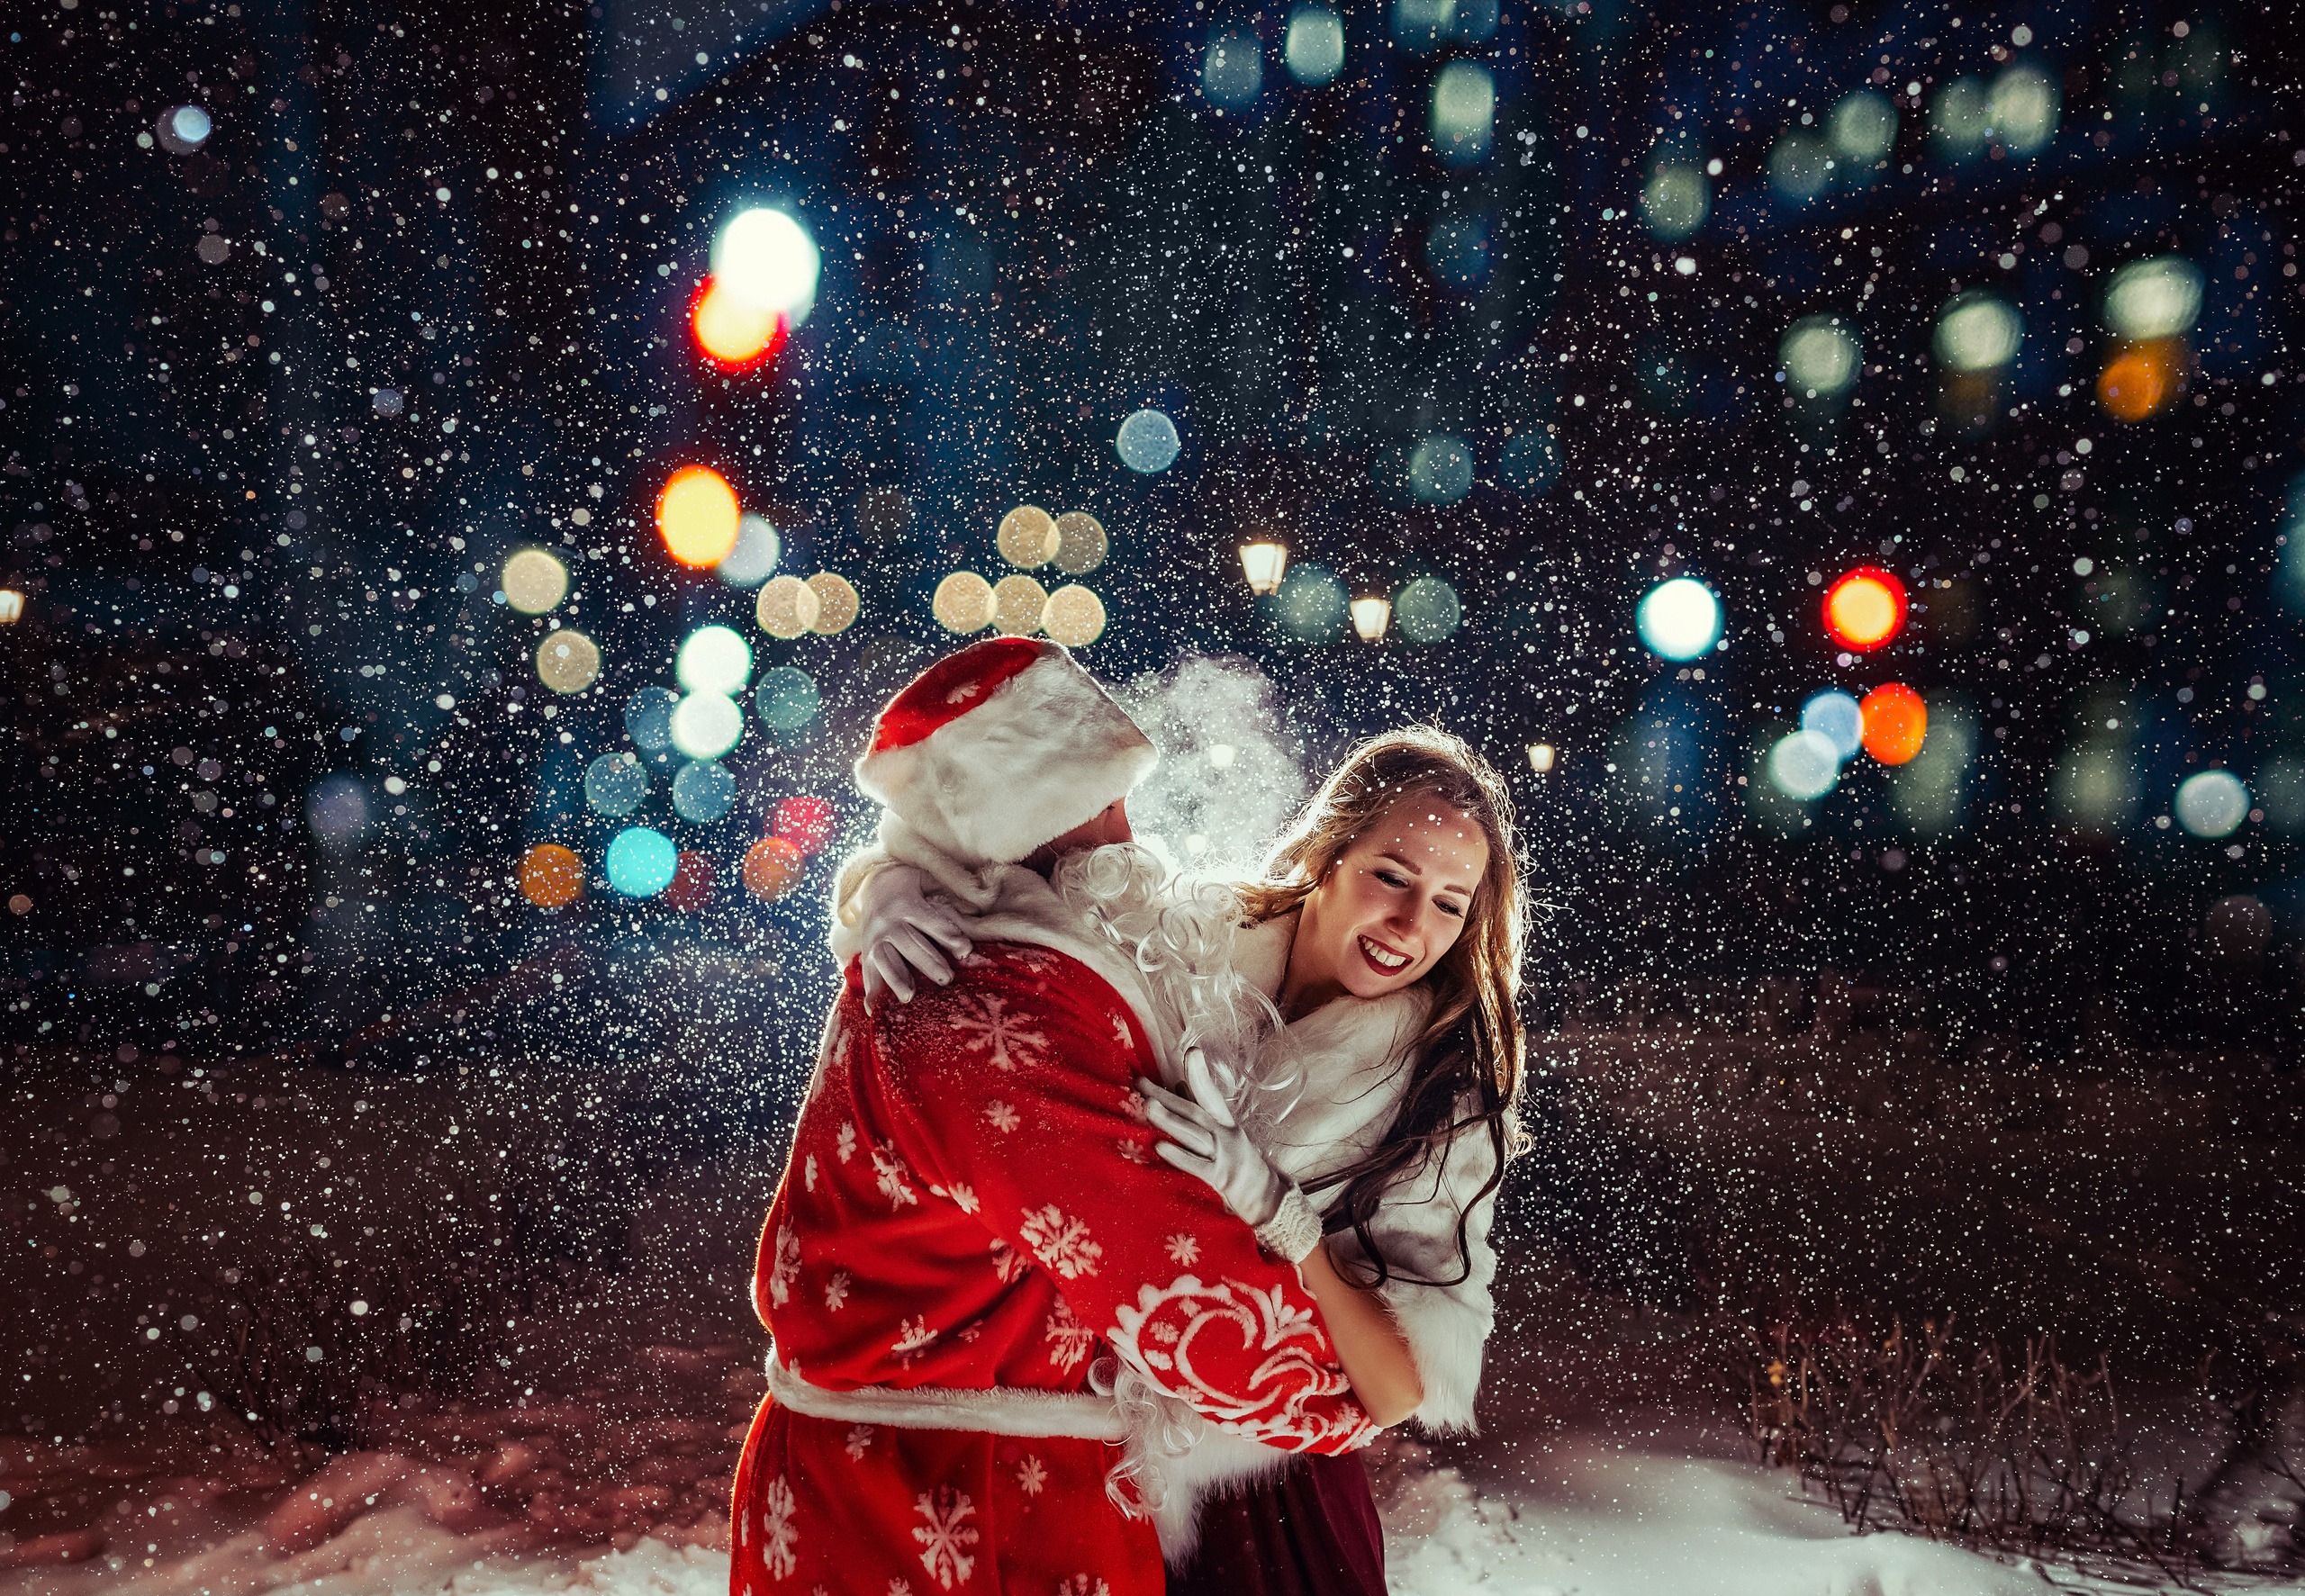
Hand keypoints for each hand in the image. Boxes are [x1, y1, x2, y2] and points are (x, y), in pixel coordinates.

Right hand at [855, 866, 974, 1008]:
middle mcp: (889, 922)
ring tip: (909, 997)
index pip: (930, 921)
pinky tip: (873, 1011)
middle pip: (909, 943)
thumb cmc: (913, 887)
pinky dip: (871, 993)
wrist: (875, 885)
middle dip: (928, 961)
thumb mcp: (929, 881)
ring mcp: (875, 939)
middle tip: (947, 979)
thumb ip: (951, 895)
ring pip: (885, 959)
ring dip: (896, 979)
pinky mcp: (867, 953)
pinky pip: (868, 973)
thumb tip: (980, 905)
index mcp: (907, 904)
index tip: (966, 950)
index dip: (948, 935)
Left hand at [1138, 1047, 1288, 1227]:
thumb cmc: (1238, 1162)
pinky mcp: (1219, 1178)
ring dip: (1171, 1120)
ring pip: (1194, 1134)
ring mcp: (1223, 1156)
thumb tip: (1178, 1085)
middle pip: (1194, 1112)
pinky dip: (1179, 1155)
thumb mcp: (1224, 1134)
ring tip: (1149, 1106)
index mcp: (1225, 1122)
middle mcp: (1225, 1135)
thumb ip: (1201, 1110)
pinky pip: (1197, 1166)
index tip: (1192, 1051)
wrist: (1266, 1197)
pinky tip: (1160, 1146)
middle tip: (1141, 1082)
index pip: (1210, 1094)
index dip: (1201, 1074)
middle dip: (1166, 1096)